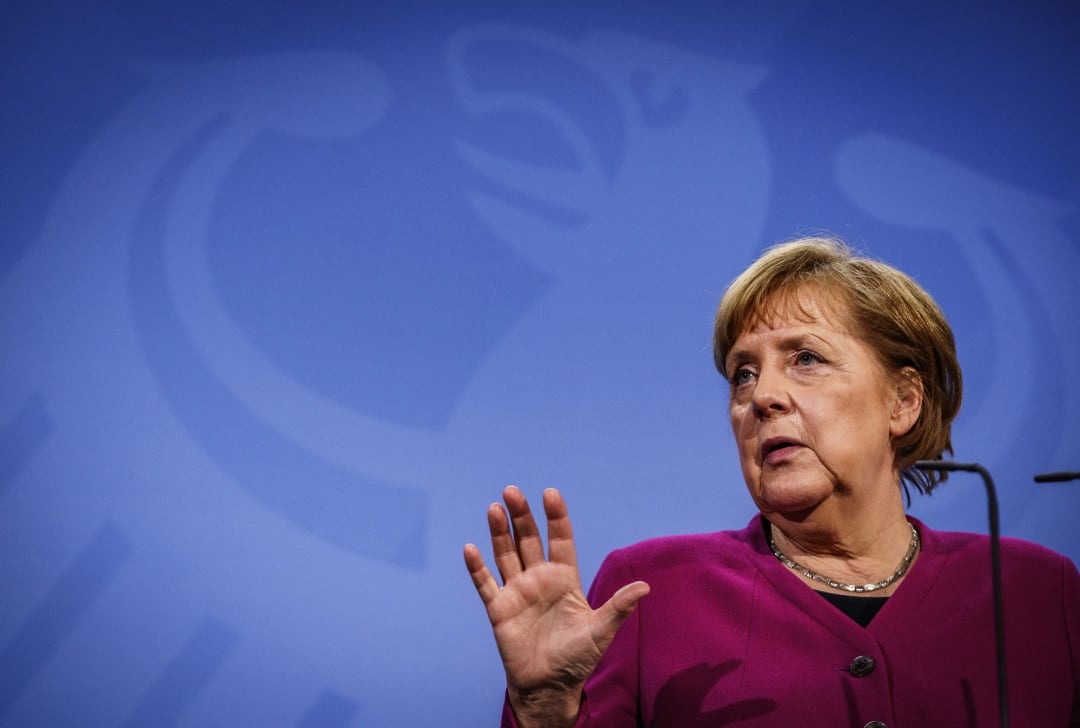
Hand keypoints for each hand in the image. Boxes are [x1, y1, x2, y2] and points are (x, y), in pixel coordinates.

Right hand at [464, 486, 649, 726]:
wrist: (549, 686)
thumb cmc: (577, 657)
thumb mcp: (600, 631)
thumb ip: (618, 607)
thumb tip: (645, 587)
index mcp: (565, 578)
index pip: (560, 540)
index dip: (556, 517)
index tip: (550, 493)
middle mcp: (539, 578)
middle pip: (528, 540)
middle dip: (521, 516)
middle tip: (512, 491)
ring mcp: (517, 591)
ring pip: (506, 554)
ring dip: (499, 533)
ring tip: (494, 509)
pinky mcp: (499, 608)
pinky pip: (486, 584)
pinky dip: (477, 567)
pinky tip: (470, 548)